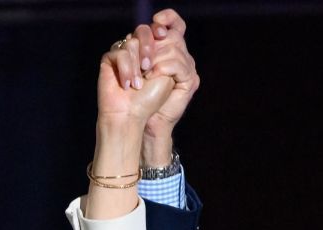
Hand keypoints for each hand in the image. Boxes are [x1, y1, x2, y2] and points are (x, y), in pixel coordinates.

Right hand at [98, 34, 174, 130]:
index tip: (163, 34)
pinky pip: (120, 52)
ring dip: (137, 65)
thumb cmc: (149, 100)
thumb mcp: (166, 74)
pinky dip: (125, 69)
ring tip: (137, 85)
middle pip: (143, 31)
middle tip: (148, 67)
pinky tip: (126, 86)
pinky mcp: (109, 60)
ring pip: (132, 42)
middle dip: (149, 47)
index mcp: (153, 53)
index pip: (156, 31)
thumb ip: (166, 53)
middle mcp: (137, 52)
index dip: (160, 29)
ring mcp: (123, 54)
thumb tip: (159, 33)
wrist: (129, 115)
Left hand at [140, 10, 199, 165]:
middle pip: (172, 35)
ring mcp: (188, 69)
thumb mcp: (134, 66)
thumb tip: (134, 33)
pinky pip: (176, 64)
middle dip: (151, 44)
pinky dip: (161, 68)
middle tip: (139, 60)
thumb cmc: (133, 94)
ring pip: (173, 48)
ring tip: (142, 73)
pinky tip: (150, 77)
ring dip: (153, 58)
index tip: (154, 21)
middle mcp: (182, 56)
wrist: (138, 119)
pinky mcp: (189, 81)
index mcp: (169, 50)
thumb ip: (139, 48)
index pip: (176, 24)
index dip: (168, 18)